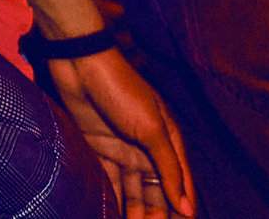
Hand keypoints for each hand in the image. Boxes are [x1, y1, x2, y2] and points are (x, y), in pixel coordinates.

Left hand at [47, 48, 194, 218]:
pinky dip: (112, 200)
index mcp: (169, 141)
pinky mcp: (99, 150)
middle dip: (157, 214)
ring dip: (135, 212)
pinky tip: (112, 215)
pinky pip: (109, 182)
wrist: (80, 65)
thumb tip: (187, 207)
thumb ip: (169, 168)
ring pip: (133, 191)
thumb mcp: (152, 129)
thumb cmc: (122, 90)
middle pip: (157, 192)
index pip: (180, 184)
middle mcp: (149, 149)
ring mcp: (124, 150)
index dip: (181, 208)